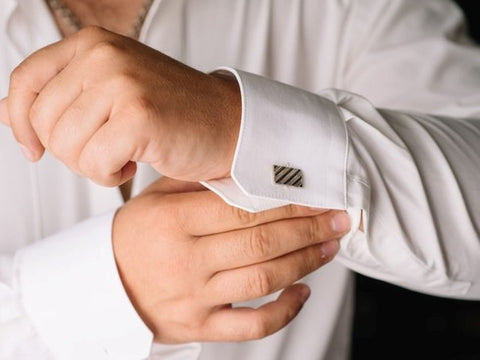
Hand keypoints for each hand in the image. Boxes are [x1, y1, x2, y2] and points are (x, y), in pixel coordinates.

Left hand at [0, 26, 240, 184]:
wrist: (227, 124)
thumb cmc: (172, 113)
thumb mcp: (109, 92)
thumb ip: (59, 97)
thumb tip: (5, 113)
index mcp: (92, 44)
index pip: (26, 81)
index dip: (21, 122)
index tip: (34, 149)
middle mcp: (103, 55)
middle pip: (43, 121)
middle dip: (69, 151)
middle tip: (106, 149)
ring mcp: (122, 83)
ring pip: (66, 147)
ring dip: (92, 165)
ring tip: (124, 153)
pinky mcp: (139, 116)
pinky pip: (94, 163)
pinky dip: (111, 174)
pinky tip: (136, 161)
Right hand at [113, 177, 350, 342]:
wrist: (104, 285)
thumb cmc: (135, 235)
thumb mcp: (157, 199)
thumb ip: (202, 184)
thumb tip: (256, 172)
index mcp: (172, 221)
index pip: (244, 210)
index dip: (289, 204)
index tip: (318, 197)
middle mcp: (185, 260)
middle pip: (261, 243)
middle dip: (309, 229)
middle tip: (338, 219)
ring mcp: (193, 298)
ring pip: (263, 279)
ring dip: (305, 262)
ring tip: (329, 246)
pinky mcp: (199, 326)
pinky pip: (251, 324)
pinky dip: (284, 311)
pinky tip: (302, 291)